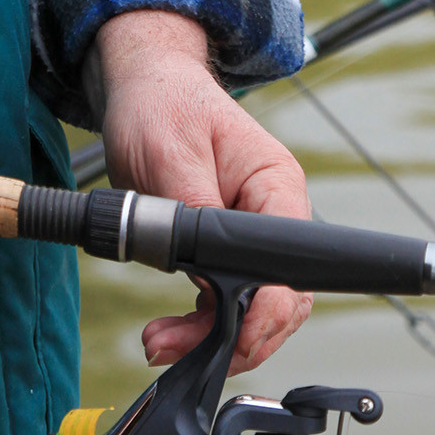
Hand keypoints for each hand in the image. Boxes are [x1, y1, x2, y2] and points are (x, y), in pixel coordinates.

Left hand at [91, 10, 311, 374]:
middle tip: (174, 349)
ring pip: (255, 310)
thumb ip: (192, 209)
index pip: (291, 263)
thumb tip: (204, 270)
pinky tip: (170, 334)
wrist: (143, 86)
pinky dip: (202, 325)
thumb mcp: (169, 151)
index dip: (266, 309)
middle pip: (281, 301)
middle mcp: (275, 214)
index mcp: (276, 185)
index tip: (231, 334)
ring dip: (214, 338)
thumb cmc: (161, 104)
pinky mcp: (225, 248)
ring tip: (160, 345)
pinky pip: (228, 300)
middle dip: (236, 337)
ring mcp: (254, 235)